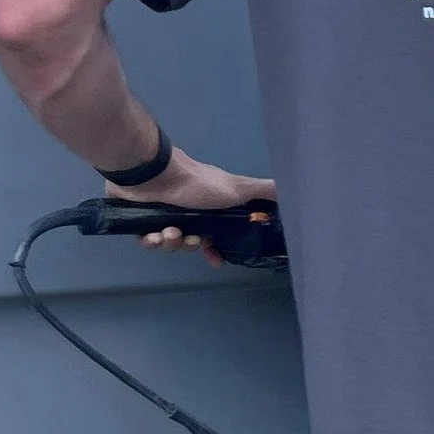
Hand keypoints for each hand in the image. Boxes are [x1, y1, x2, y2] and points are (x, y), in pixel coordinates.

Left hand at [112, 153, 277, 260]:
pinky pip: (149, 242)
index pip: (215, 237)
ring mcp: (164, 216)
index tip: (217, 260)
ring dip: (173, 242)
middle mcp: (187, 213)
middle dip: (192, 246)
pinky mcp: (141, 220)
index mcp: (209, 209)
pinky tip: (154, 234)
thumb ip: (264, 192)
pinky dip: (152, 241)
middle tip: (192, 239)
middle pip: (192, 244)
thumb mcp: (239, 187)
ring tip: (170, 231)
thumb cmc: (198, 183)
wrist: (155, 174)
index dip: (216, 250)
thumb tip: (292, 194)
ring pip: (171, 245)